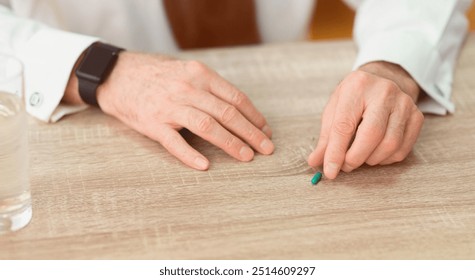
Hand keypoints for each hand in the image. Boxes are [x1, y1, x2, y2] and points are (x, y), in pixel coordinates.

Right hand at [65, 52, 273, 169]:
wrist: (118, 75)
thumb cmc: (158, 76)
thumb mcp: (187, 72)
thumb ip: (210, 88)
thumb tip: (239, 110)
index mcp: (200, 75)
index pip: (236, 98)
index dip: (254, 117)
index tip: (266, 131)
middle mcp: (188, 89)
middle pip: (227, 114)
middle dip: (251, 133)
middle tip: (266, 148)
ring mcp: (169, 106)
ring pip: (207, 127)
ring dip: (230, 144)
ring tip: (247, 157)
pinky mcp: (152, 124)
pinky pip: (174, 142)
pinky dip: (190, 155)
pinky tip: (205, 165)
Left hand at [307, 61, 423, 178]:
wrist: (383, 81)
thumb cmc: (354, 98)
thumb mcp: (334, 110)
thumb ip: (326, 138)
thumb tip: (315, 162)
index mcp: (357, 86)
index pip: (344, 126)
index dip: (336, 153)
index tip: (329, 171)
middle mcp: (384, 91)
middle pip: (371, 135)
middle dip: (355, 158)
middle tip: (345, 166)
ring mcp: (404, 103)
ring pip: (390, 144)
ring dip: (371, 159)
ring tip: (359, 157)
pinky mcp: (417, 116)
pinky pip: (402, 149)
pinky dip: (386, 159)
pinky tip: (375, 153)